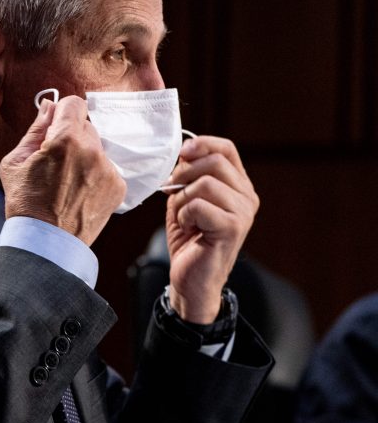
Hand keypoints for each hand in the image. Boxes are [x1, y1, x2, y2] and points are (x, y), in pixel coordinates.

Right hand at [0, 95, 124, 244]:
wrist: (46, 242)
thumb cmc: (26, 203)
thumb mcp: (16, 162)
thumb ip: (35, 130)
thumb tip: (48, 106)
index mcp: (65, 140)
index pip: (74, 103)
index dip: (61, 111)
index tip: (55, 125)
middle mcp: (92, 151)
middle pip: (86, 125)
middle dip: (71, 136)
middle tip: (55, 160)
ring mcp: (108, 169)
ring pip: (97, 147)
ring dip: (84, 155)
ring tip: (67, 180)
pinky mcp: (118, 186)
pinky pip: (106, 167)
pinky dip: (94, 174)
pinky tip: (78, 190)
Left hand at [164, 135, 258, 322]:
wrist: (191, 278)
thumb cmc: (189, 239)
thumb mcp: (184, 199)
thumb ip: (187, 176)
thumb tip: (183, 155)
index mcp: (238, 186)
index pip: (226, 149)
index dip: (202, 144)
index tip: (181, 153)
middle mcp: (247, 197)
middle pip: (214, 162)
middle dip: (184, 175)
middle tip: (173, 194)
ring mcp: (244, 212)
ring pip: (204, 183)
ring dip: (182, 199)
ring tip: (185, 217)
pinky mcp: (233, 227)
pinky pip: (198, 205)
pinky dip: (184, 214)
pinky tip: (189, 228)